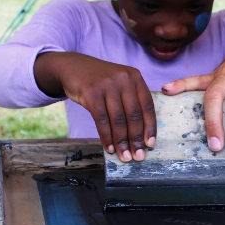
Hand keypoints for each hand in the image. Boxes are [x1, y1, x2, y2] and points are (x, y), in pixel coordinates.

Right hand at [34, 52, 155, 161]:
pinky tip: (109, 147)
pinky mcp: (91, 92)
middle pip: (133, 115)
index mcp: (135, 77)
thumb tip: (139, 135)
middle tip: (138, 156)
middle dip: (136, 139)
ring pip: (118, 120)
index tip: (150, 144)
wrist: (73, 67)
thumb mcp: (120, 83)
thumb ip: (131, 101)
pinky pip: (101, 120)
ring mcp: (107, 85)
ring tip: (124, 156)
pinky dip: (106, 137)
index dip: (150, 127)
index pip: (147, 106)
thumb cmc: (100, 81)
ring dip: (121, 142)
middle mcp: (123, 79)